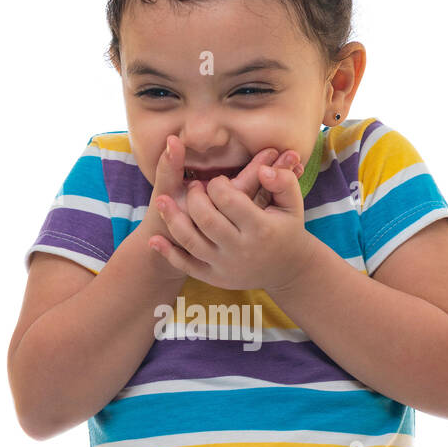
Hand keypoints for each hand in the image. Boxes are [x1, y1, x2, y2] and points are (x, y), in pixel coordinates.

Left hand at [148, 152, 313, 291]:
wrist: (286, 269)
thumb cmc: (287, 228)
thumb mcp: (292, 204)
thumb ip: (283, 181)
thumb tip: (263, 168)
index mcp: (261, 228)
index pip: (228, 199)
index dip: (217, 185)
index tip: (217, 182)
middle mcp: (241, 249)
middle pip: (206, 218)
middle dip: (195, 197)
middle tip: (194, 187)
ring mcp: (225, 266)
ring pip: (190, 241)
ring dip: (172, 219)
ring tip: (163, 201)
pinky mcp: (214, 278)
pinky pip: (186, 266)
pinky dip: (168, 252)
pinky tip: (155, 238)